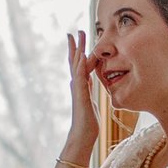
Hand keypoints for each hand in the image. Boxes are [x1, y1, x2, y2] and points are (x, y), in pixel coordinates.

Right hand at [62, 31, 102, 160]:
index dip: (80, 52)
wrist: (83, 135)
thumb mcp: (91, 103)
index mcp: (82, 86)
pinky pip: (81, 77)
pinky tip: (82, 56)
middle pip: (75, 61)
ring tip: (77, 37)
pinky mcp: (81, 95)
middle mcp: (77, 85)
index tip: (80, 40)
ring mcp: (77, 89)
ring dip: (77, 50)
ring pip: (76, 65)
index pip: (80, 65)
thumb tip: (89, 87)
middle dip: (76, 46)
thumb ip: (89, 93)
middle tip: (76, 32)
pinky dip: (80, 66)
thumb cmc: (88, 123)